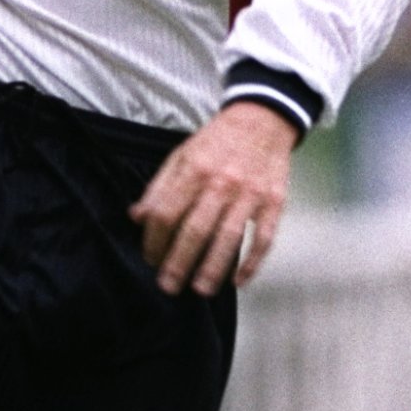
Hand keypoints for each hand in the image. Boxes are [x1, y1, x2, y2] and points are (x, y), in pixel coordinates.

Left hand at [131, 100, 295, 297]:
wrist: (264, 119)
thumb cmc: (217, 141)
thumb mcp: (182, 154)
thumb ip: (159, 187)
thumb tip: (137, 217)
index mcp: (194, 169)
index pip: (167, 213)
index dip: (155, 240)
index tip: (151, 259)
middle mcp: (221, 183)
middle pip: (195, 230)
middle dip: (179, 262)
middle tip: (168, 287)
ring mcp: (250, 193)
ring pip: (229, 237)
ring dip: (213, 268)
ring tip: (200, 291)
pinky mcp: (274, 201)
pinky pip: (264, 237)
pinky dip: (253, 262)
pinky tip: (239, 280)